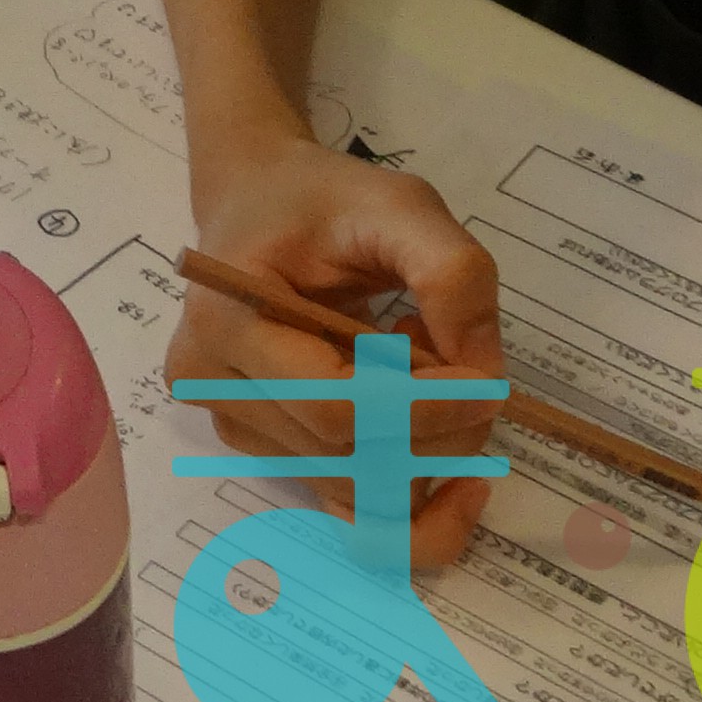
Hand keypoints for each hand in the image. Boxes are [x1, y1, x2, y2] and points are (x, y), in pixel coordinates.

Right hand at [179, 133, 505, 570]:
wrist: (258, 199)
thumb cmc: (322, 198)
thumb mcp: (400, 205)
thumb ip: (451, 274)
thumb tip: (483, 376)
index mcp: (228, 323)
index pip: (340, 412)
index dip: (427, 412)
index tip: (487, 383)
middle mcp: (214, 387)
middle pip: (352, 459)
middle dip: (437, 433)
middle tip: (468, 371)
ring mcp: (231, 424)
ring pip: (358, 489)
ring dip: (424, 450)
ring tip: (425, 372)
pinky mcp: (260, 447)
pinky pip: (346, 503)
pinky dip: (408, 494)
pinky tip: (436, 442)